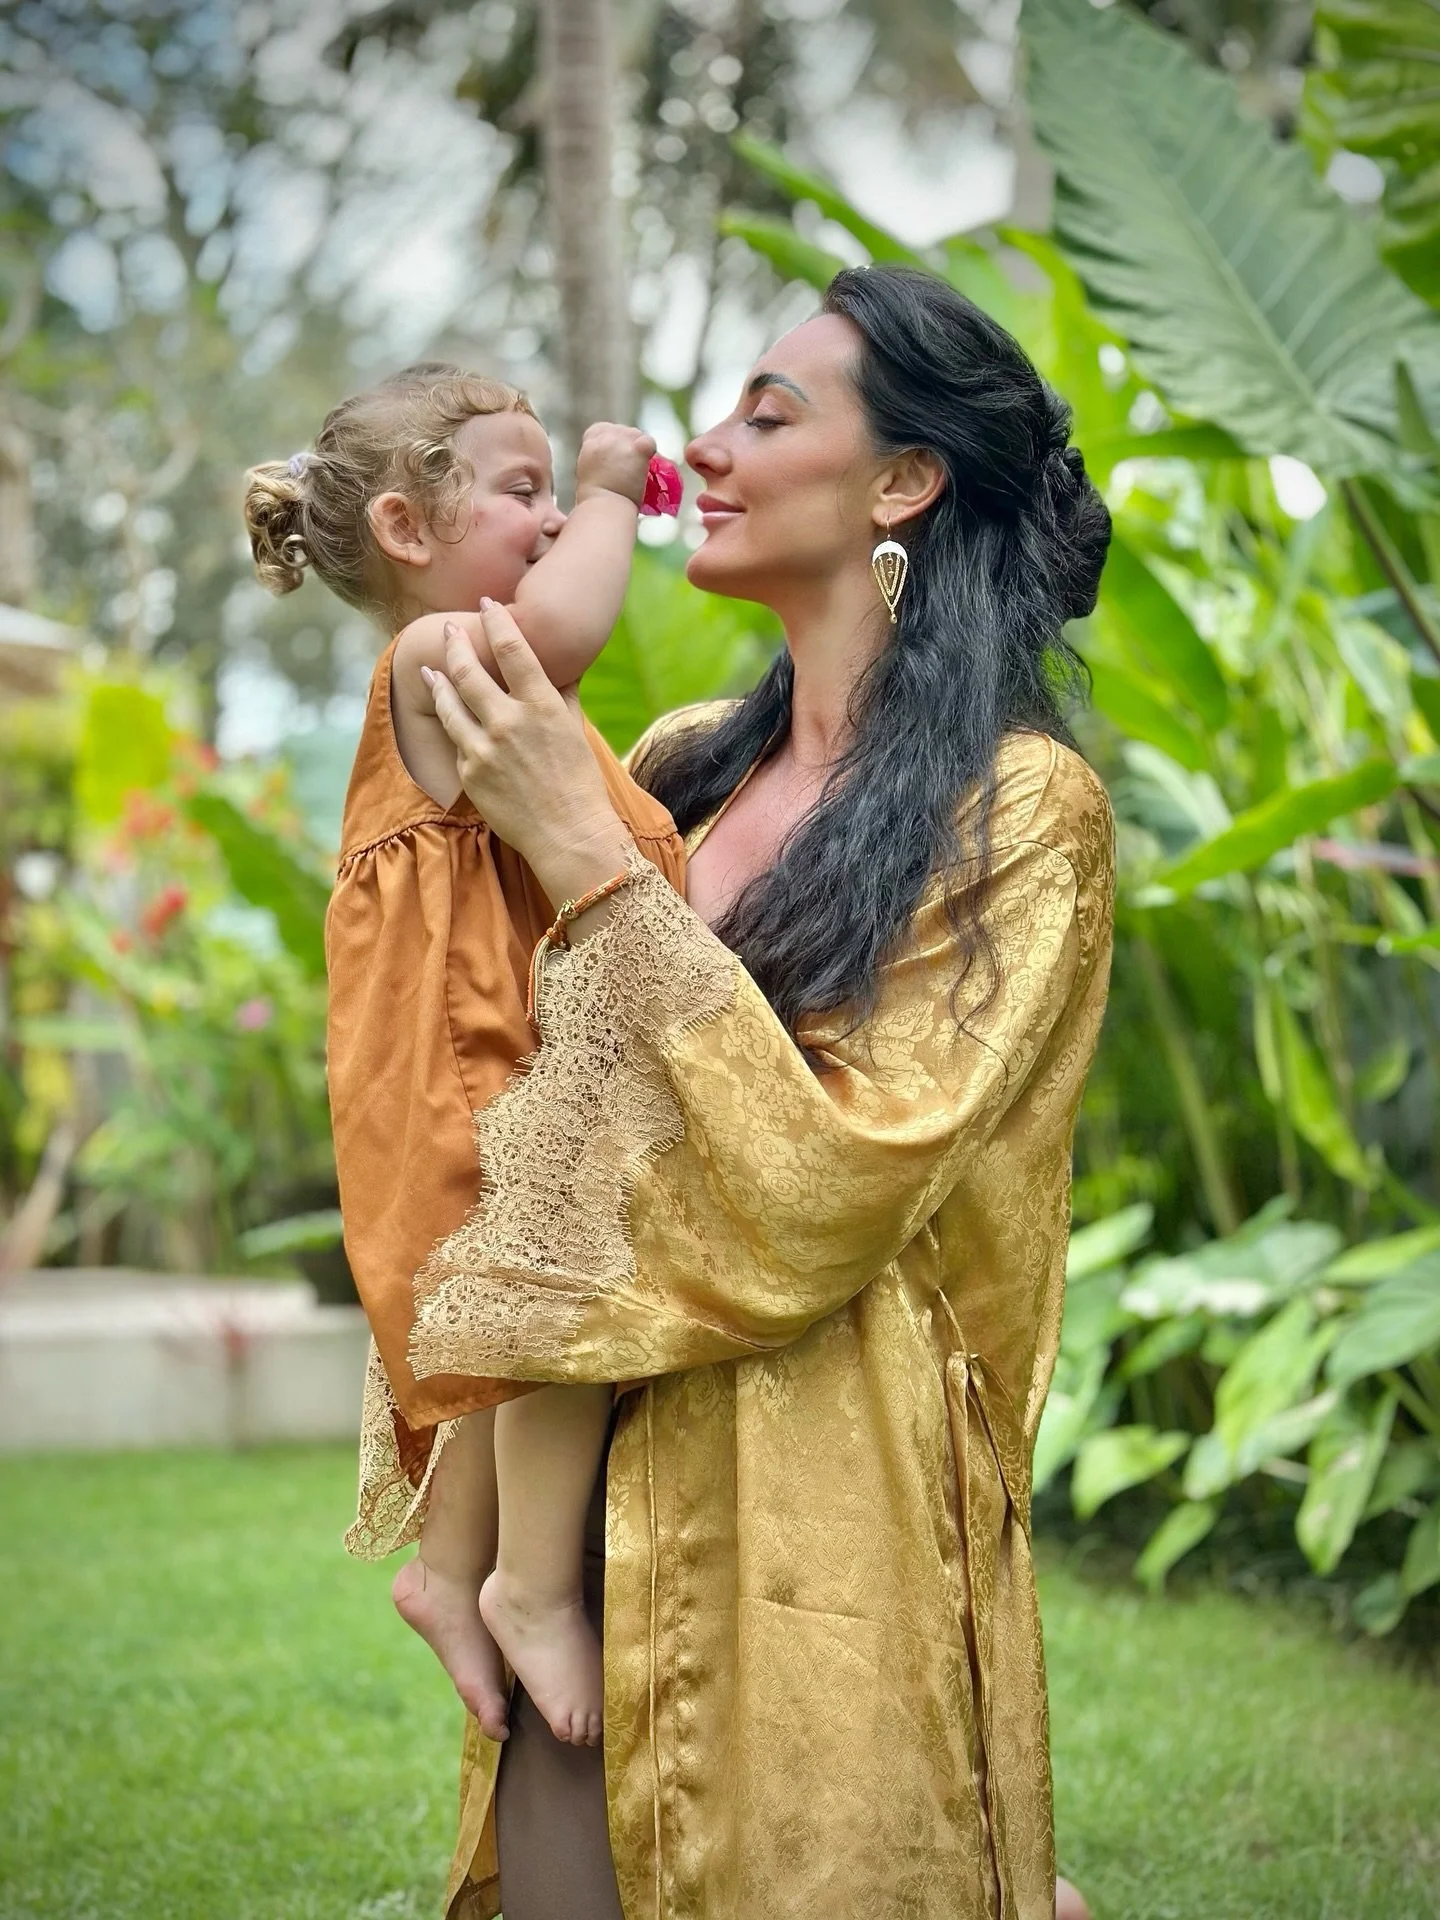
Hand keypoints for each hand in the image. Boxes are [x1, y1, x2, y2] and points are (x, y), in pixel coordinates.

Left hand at [424, 603, 632, 906]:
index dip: (496, 621)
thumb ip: (562, 692)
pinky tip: (454, 721)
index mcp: (541, 705)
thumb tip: (561, 664)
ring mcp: (484, 748)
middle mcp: (509, 721)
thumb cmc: (579, 782)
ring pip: (449, 702)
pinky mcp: (469, 773)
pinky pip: (457, 742)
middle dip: (455, 644)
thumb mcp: (575, 729)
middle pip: (468, 670)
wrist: (569, 835)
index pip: (512, 648)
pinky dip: (457, 729)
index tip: (487, 604)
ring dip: (438, 681)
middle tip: (449, 629)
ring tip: (430, 669)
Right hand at [574, 422, 656, 508]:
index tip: (615, 455)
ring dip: (639, 447)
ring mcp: (620, 441)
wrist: (604, 509)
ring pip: (636, 434)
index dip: (611, 440)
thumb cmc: (595, 501)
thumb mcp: (589, 472)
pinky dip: (650, 450)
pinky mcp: (636, 449)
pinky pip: (649, 442)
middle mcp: (604, 437)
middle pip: (621, 430)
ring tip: (639, 467)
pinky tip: (649, 462)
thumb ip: (599, 460)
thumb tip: (612, 461)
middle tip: (631, 464)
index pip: (602, 429)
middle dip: (628, 443)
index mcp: (589, 443)